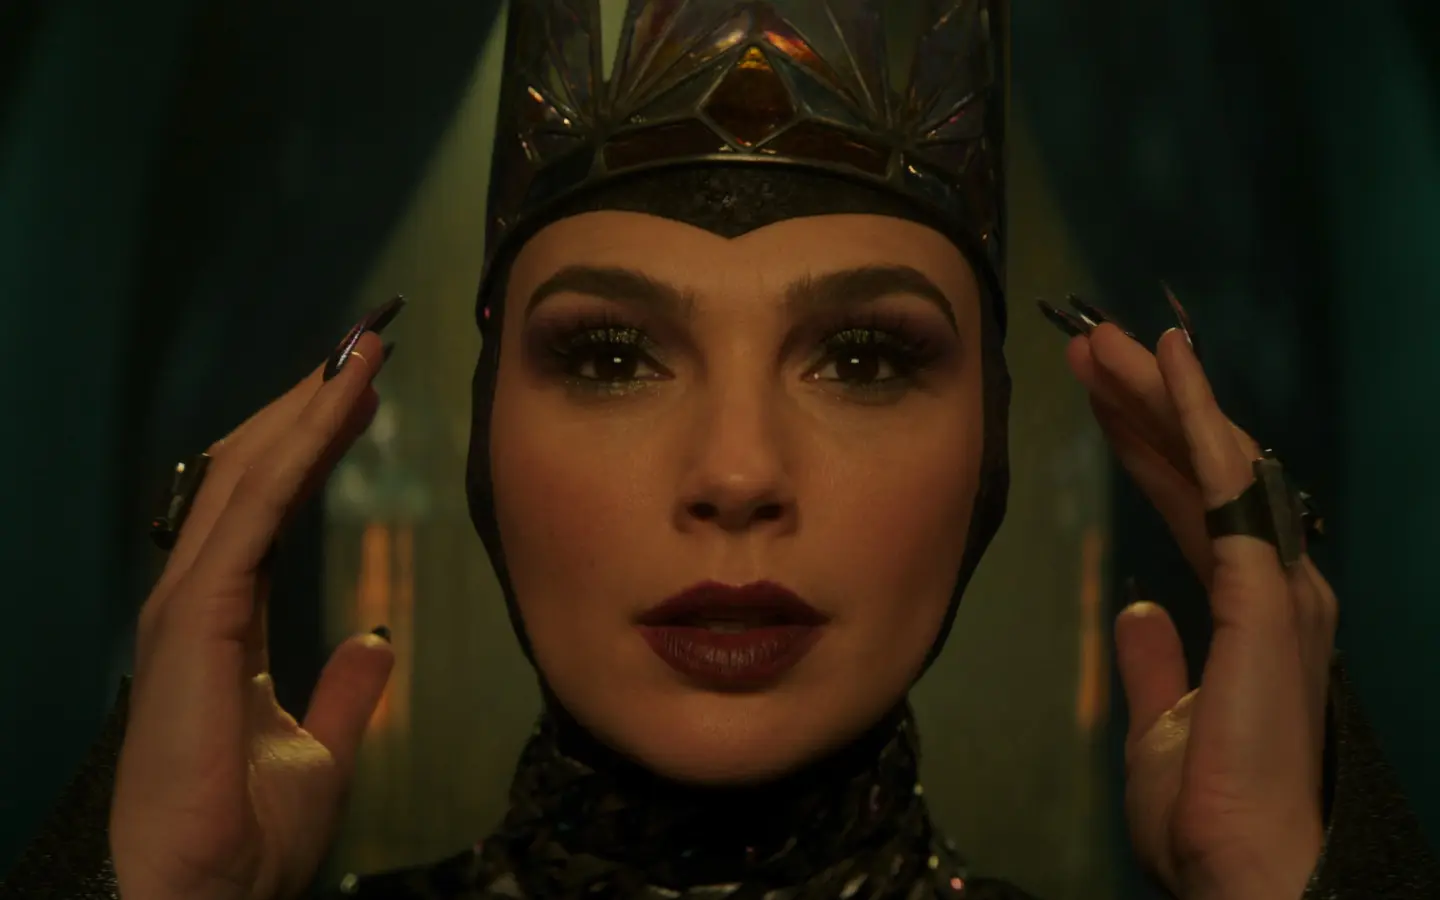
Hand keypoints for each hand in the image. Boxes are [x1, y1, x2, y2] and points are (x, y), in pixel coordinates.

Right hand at [111, 330, 394, 899]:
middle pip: (253, 475)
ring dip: (306, 409)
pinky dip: (298, 451)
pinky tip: (337, 404)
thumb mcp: (319, 747)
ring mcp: (186, 605)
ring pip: (248, 477)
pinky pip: (254, 514)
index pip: (268, 507)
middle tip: (365, 346)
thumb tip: (375, 643)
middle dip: (308, 406)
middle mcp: (196, 600)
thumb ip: (345, 689)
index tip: (360, 392)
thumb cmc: (246, 840)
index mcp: (222, 624)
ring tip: (360, 352)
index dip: (313, 444)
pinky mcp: (197, 618)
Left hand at [1063, 313, 1335, 899]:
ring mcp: (1277, 583)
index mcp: (1248, 612)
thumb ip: (1156, 662)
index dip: (1144, 445)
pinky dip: (1196, 414)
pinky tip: (1167, 363)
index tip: (1099, 397)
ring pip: (1213, 457)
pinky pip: (1226, 481)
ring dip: (1160, 392)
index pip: (1188, 503)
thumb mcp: (1161, 725)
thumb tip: (1137, 614)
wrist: (1249, 868)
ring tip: (1105, 338)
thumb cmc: (1211, 814)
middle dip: (1145, 403)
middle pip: (1200, 467)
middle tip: (1091, 344)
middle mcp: (1273, 584)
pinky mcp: (1265, 591)